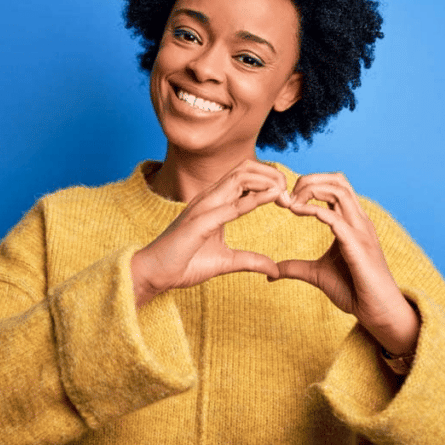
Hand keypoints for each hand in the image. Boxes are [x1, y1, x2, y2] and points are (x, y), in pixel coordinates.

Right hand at [131, 160, 288, 305]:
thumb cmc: (183, 263)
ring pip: (238, 179)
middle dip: (271, 175)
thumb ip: (249, 261)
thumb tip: (274, 269)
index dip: (269, 182)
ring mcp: (203, 208)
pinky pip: (230, 206)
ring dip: (266, 182)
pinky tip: (272, 198)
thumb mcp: (225, 262)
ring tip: (285, 193)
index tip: (288, 199)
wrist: (155, 274)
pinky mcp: (199, 223)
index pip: (244, 178)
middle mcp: (209, 199)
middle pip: (245, 170)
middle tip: (290, 194)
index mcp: (214, 203)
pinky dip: (253, 199)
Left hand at [276, 173, 419, 355]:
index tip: (284, 199)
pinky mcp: (358, 246)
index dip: (308, 184)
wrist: (377, 312)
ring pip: (339, 190)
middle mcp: (358, 220)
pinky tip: (297, 212)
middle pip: (337, 180)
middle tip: (287, 197)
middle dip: (308, 180)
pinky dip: (314, 210)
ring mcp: (360, 231)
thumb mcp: (317, 275)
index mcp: (350, 222)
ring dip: (311, 189)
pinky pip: (336, 218)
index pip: (333, 186)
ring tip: (291, 204)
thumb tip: (271, 273)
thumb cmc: (353, 291)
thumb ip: (295, 268)